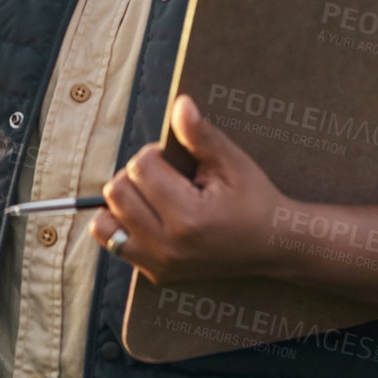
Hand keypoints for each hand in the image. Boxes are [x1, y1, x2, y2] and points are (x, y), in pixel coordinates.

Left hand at [88, 94, 287, 285]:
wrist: (273, 245)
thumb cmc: (254, 200)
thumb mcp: (233, 163)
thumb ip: (200, 135)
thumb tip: (179, 103)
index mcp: (188, 218)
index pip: (140, 168)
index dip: (153, 154)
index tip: (174, 161)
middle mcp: (168, 246)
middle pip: (116, 192)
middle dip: (135, 175)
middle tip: (164, 177)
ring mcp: (159, 264)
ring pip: (104, 221)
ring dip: (122, 202)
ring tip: (152, 196)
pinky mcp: (155, 274)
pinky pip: (112, 243)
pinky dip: (120, 225)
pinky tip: (146, 215)